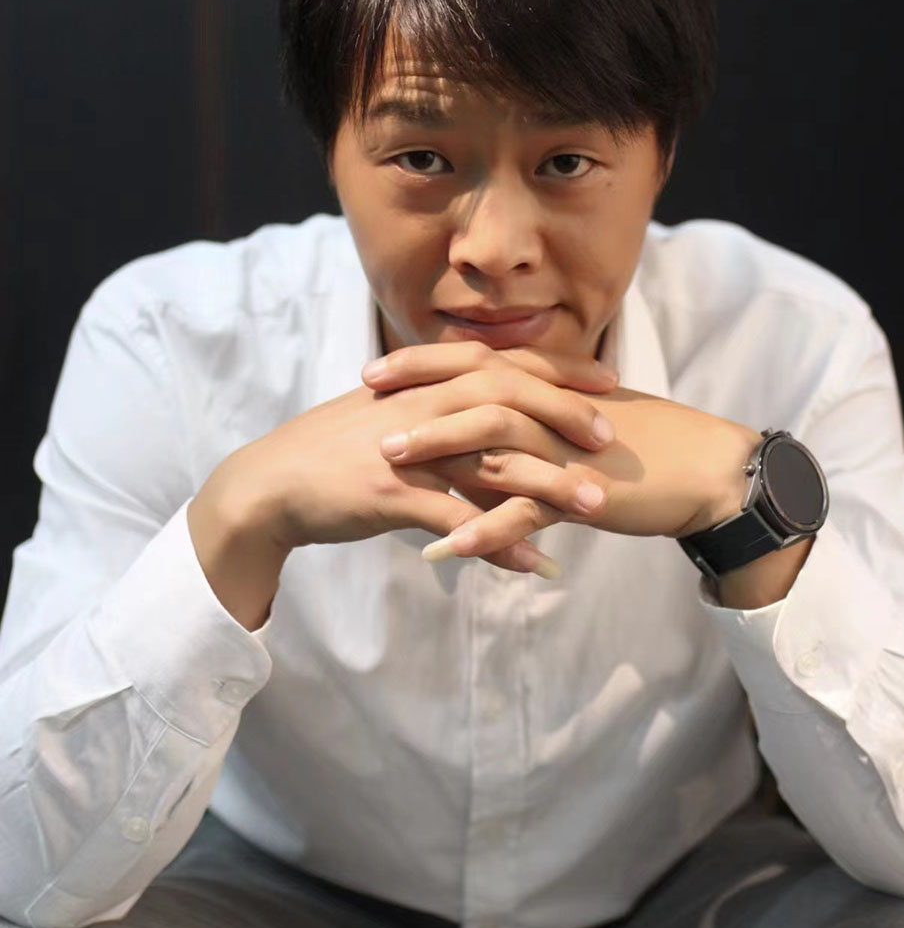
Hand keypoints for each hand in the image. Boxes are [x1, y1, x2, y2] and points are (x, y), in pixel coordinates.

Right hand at [202, 347, 620, 576]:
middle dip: (564, 416)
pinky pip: (458, 519)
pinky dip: (500, 542)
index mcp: (423, 383)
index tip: (605, 382)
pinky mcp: (390, 493)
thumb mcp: (389, 416)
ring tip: (595, 507)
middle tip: (610, 440)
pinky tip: (536, 563)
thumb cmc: (334, 451)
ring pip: (490, 461)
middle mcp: (420, 406)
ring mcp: (406, 450)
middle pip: (506, 399)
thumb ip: (439, 412)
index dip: (556, 371)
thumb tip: (488, 423)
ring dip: (549, 485)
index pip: (502, 364)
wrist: (269, 484)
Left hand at [364, 341, 761, 569]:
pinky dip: (486, 530)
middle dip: (417, 395)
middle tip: (365, 402)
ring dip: (438, 450)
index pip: (477, 363)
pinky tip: (446, 549)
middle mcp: (553, 410)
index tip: (374, 371)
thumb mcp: (577, 424)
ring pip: (495, 441)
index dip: (423, 364)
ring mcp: (567, 450)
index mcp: (549, 388)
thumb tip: (481, 432)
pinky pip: (528, 512)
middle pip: (476, 390)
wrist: (706, 470)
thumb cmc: (642, 446)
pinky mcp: (583, 493)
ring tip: (387, 464)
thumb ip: (531, 422)